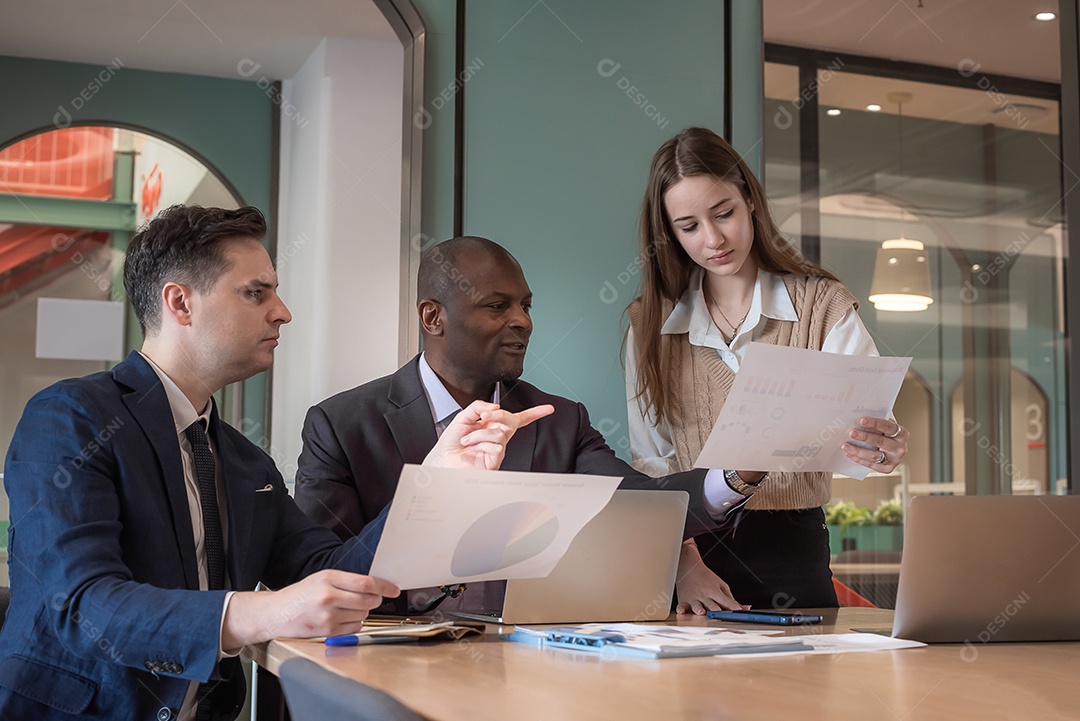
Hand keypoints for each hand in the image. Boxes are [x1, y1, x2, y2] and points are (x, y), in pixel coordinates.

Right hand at [221, 570, 399, 648]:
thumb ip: (346, 580)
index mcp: (328, 578)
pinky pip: (355, 627)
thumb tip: (374, 585)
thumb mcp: (321, 578)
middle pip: (368, 599)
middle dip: (375, 599)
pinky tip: (342, 617)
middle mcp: (329, 597)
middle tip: (371, 597)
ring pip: (363, 614)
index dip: (385, 586)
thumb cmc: (300, 595)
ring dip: (363, 611)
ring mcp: (328, 616)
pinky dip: (355, 622)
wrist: (276, 614)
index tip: (394, 589)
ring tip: (347, 607)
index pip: (366, 583)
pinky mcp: (328, 632)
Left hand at [423, 399, 554, 469]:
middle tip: (484, 415)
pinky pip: (497, 446)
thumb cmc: (450, 442)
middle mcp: (497, 437)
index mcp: (491, 426)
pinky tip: (472, 449)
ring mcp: (497, 450)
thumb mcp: (462, 417)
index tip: (549, 409)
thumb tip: (495, 406)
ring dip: (480, 433)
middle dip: (499, 414)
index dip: (534, 413)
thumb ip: (478, 406)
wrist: (442, 460)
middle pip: (511, 420)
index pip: (517, 419)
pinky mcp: (495, 461)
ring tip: (467, 440)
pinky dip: (481, 444)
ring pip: (500, 433)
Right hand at [674, 542, 747, 614]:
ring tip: (702, 612)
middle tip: (720, 614)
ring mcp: (694, 598)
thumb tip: (746, 608)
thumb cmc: (706, 577)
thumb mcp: (721, 585)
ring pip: (697, 606)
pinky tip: (682, 611)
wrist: (689, 566)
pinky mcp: (684, 600)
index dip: (733, 607)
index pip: (726, 601)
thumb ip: (731, 599)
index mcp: (714, 591)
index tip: (739, 612)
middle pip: (711, 604)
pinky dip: (681, 609)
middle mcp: (704, 595)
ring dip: (699, 609)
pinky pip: (681, 605)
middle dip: (716, 609)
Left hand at [843, 416, 908, 472]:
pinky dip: (859, 459)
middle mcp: (901, 447)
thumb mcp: (886, 427)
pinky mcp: (888, 469)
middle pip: (880, 441)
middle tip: (851, 433)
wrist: (894, 450)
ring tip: (845, 446)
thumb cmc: (887, 435)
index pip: (887, 427)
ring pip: (874, 455)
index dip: (874, 423)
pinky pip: (871, 464)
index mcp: (902, 434)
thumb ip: (877, 424)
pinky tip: (849, 454)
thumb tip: (856, 418)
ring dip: (857, 450)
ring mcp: (895, 460)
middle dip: (864, 437)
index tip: (861, 420)